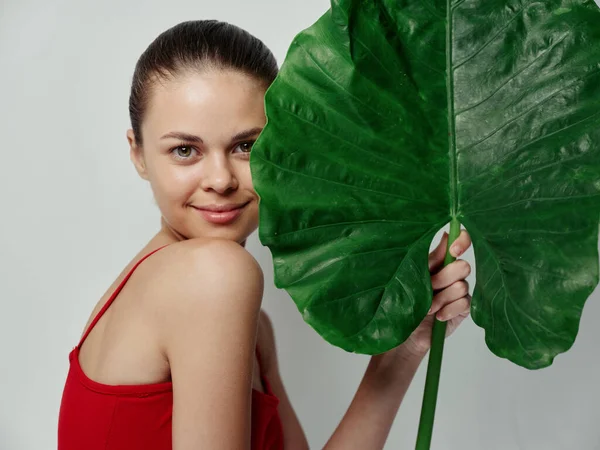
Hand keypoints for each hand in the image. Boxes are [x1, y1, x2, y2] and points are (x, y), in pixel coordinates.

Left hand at [402, 230, 472, 356]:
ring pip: (461, 286)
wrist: (404, 333)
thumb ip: (431, 257)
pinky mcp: (463, 309)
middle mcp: (452, 273)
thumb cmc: (405, 301)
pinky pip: (464, 303)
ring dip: (441, 299)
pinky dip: (448, 310)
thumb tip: (447, 234)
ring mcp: (459, 291)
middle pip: (462, 266)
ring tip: (428, 308)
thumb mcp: (414, 275)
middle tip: (428, 288)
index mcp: (440, 260)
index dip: (462, 241)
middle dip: (443, 279)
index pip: (461, 241)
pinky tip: (437, 316)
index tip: (453, 250)